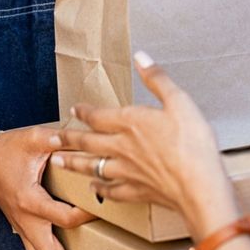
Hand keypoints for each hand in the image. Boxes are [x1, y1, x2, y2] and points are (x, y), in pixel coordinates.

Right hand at [0, 126, 100, 249]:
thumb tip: (83, 137)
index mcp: (30, 201)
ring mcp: (24, 230)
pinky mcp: (23, 231)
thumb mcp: (32, 138)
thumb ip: (58, 138)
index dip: (88, 214)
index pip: (66, 218)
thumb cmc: (4, 152)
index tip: (104, 205)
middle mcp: (27, 222)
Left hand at [51, 53, 240, 242]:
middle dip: (68, 139)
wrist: (199, 186)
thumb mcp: (179, 101)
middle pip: (88, 142)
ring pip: (92, 166)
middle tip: (51, 139)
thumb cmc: (192, 143)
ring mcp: (127, 172)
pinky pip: (111, 190)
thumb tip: (141, 57)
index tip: (73, 110)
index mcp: (131, 123)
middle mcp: (122, 147)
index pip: (98, 116)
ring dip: (74, 163)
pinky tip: (94, 189)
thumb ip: (157, 79)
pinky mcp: (137, 191)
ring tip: (58, 162)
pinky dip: (100, 189)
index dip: (84, 112)